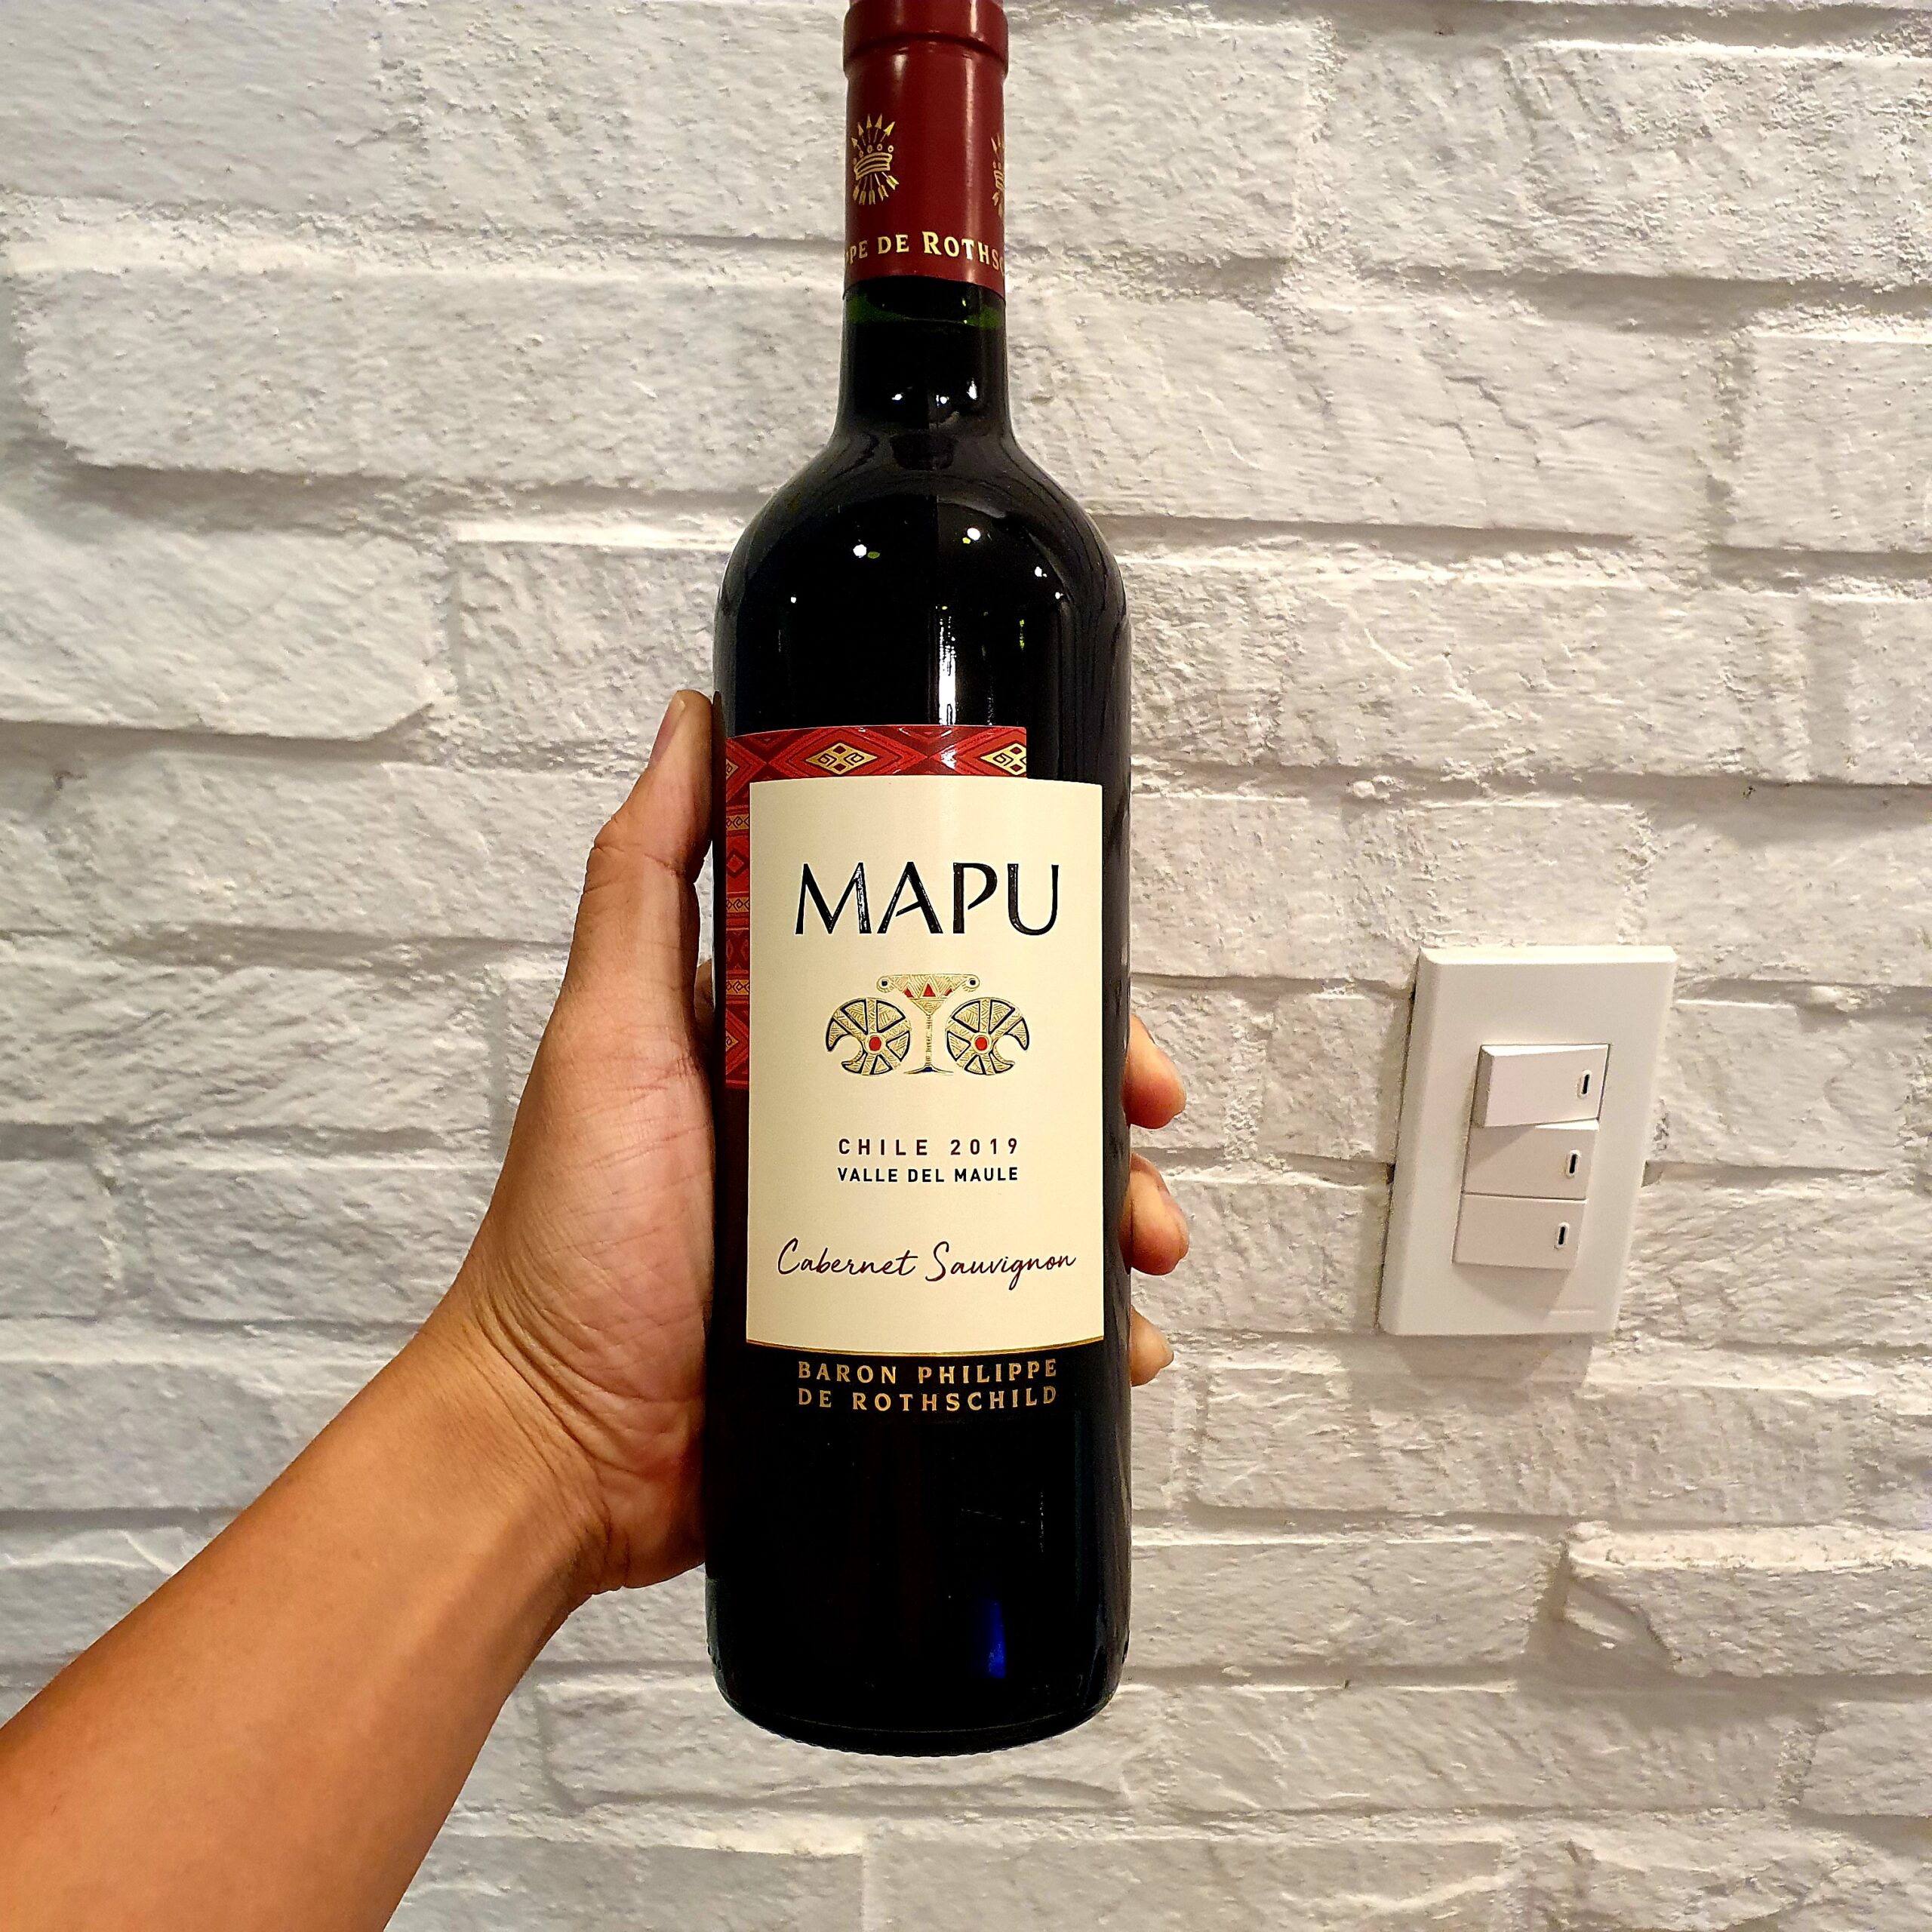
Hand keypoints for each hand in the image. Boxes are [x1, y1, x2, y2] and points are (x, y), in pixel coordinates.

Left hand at [436, 691, 1188, 1598]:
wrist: (555, 1447)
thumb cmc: (571, 1236)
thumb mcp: (607, 1033)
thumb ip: (646, 881)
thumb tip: (697, 713)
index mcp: (797, 1050)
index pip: (942, 983)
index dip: (1037, 980)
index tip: (1099, 991)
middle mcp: (845, 1134)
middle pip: (1008, 1089)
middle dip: (1097, 1099)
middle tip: (1146, 1121)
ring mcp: (873, 1240)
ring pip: (1027, 1201)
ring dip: (1110, 1212)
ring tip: (1148, 1247)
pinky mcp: (891, 1338)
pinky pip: (1009, 1319)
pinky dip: (1082, 1326)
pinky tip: (1125, 1344)